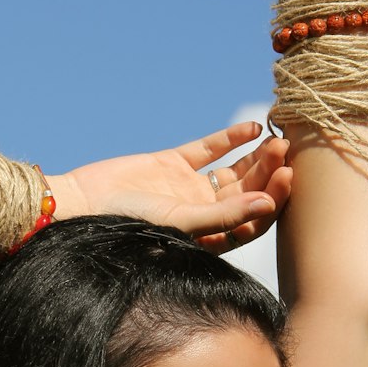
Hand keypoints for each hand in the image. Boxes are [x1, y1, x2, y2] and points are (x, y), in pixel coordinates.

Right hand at [51, 122, 290, 253]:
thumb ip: (224, 215)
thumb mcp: (181, 222)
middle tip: (284, 151)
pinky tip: (252, 128)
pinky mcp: (172, 164)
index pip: (252, 221)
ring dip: (255, 156)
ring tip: (274, 138)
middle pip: (247, 192)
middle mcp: (203, 214)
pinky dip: (230, 140)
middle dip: (268, 173)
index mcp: (209, 237)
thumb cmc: (127, 225)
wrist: (82, 204)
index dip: (272, 200)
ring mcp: (189, 188)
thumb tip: (268, 204)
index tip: (286, 178)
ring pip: (233, 171)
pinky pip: (208, 151)